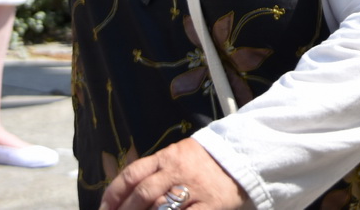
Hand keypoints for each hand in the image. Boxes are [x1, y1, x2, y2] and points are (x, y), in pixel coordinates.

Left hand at [101, 140, 246, 209]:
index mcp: (168, 156)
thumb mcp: (180, 155)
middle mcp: (178, 171)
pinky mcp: (211, 204)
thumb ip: (155, 170)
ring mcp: (195, 188)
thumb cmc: (207, 161)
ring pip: (161, 208)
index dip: (113, 194)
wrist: (246, 156)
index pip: (132, 174)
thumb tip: (125, 193)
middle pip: (143, 193)